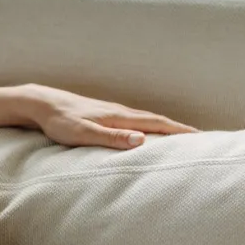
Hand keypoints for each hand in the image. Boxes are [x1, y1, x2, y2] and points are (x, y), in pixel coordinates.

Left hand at [21, 84, 196, 148]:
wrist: (41, 104)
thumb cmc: (60, 121)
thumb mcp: (84, 133)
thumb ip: (111, 138)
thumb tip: (141, 140)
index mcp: (119, 117)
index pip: (157, 123)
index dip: (179, 131)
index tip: (201, 137)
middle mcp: (120, 111)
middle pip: (157, 120)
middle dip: (180, 129)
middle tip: (202, 138)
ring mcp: (113, 111)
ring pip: (147, 119)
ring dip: (167, 127)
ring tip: (183, 137)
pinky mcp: (104, 114)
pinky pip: (135, 120)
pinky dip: (150, 126)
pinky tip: (149, 132)